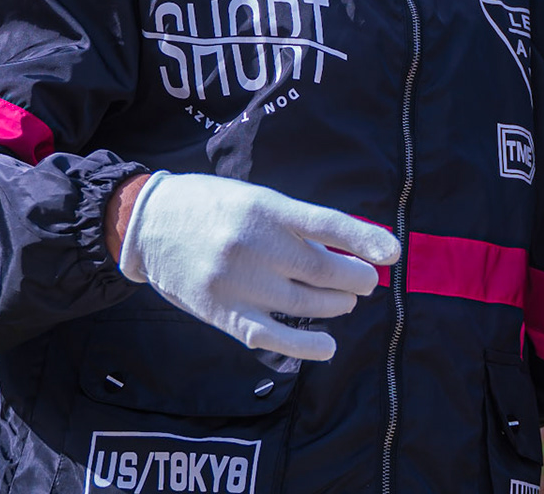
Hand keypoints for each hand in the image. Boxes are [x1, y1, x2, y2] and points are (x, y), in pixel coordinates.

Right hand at [118, 172, 400, 359]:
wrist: (149, 224)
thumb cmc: (212, 206)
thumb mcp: (255, 198)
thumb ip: (296, 222)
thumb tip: (349, 246)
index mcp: (265, 208)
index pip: (326, 224)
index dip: (364, 239)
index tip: (393, 253)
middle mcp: (252, 245)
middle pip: (322, 269)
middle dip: (354, 278)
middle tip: (365, 280)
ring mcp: (236, 282)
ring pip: (304, 303)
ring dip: (335, 306)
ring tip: (344, 301)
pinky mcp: (221, 312)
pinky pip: (272, 336)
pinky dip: (305, 345)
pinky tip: (328, 345)